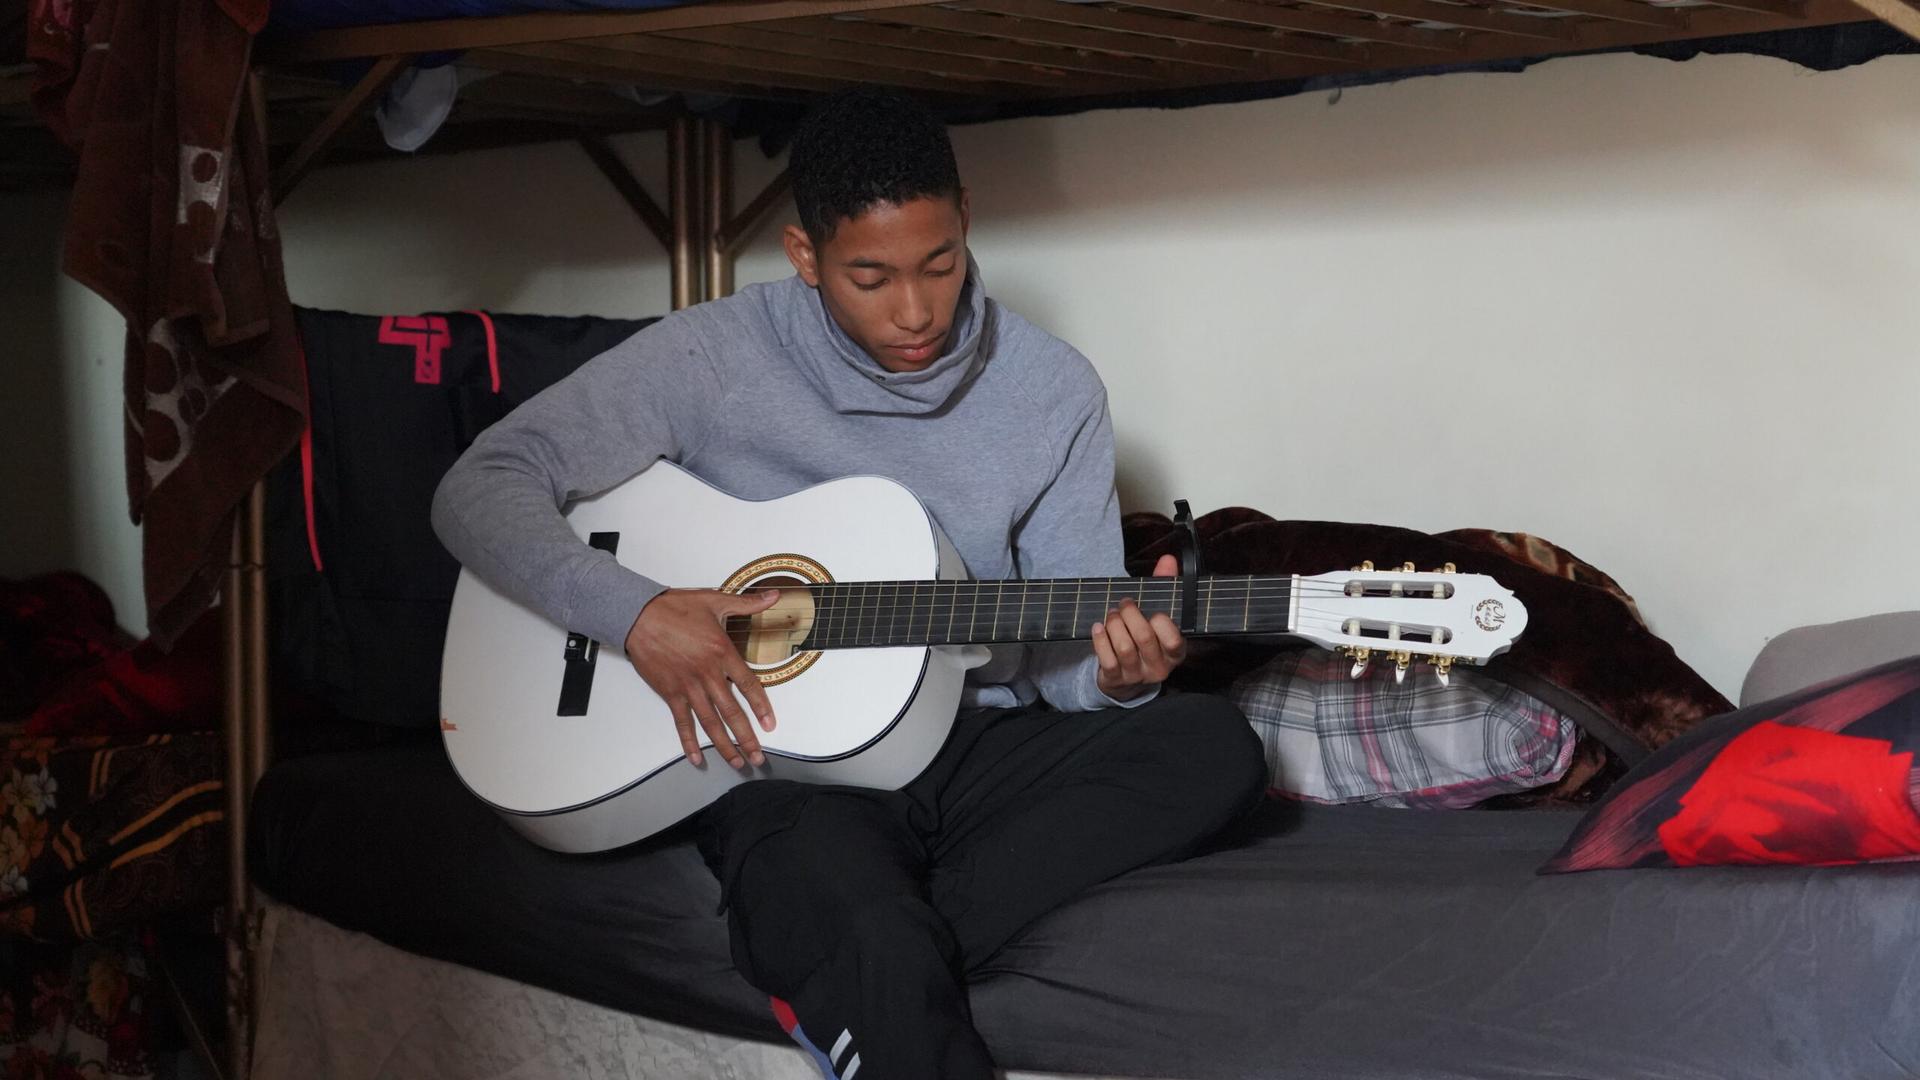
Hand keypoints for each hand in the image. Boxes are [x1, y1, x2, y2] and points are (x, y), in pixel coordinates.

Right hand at [624, 588, 779, 768]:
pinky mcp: (670, 692)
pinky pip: (682, 722)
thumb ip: (748, 603)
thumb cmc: (674, 607)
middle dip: (747, 738)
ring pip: (710, 723)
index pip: (748, 685)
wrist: (637, 615)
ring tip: (738, 763)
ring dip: (724, 746)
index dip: (761, 707)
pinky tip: (696, 758)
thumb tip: (774, 596)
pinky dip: (689, 742)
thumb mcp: (715, 600)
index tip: (769, 724)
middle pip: (732, 712)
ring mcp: (688, 686)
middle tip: (759, 757)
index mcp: (722, 652)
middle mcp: (707, 674)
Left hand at [1091, 553, 1186, 701]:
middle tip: (1124, 604)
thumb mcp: (1157, 615)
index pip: (1173, 639)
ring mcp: (1137, 675)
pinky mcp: (1116, 680)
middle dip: (1130, 614)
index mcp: (1175, 652)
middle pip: (1144, 638)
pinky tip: (1098, 627)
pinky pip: (1107, 659)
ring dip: (1114, 624)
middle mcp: (1159, 667)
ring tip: (1112, 614)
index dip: (1161, 621)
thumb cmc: (1145, 638)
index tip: (1152, 610)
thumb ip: (1164, 586)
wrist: (1126, 678)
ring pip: (1124, 647)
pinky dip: (1100, 639)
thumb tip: (1168, 559)